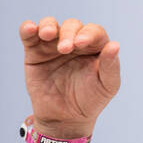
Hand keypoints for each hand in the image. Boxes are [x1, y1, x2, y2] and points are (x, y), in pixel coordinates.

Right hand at [20, 17, 120, 136]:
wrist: (65, 118)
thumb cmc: (90, 100)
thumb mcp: (107, 86)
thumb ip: (110, 66)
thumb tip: (115, 45)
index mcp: (95, 47)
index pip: (94, 32)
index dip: (88, 34)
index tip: (81, 44)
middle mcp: (75, 42)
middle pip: (72, 26)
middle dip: (68, 34)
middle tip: (65, 49)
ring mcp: (54, 46)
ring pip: (50, 25)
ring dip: (48, 26)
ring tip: (48, 35)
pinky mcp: (35, 52)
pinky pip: (29, 35)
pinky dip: (28, 28)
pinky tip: (30, 29)